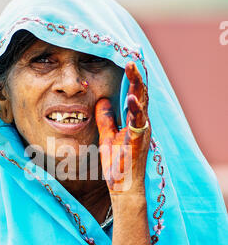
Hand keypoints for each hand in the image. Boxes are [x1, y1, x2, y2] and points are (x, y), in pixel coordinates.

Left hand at [95, 61, 150, 194]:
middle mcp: (141, 123)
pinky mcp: (139, 141)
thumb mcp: (107, 136)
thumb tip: (102, 100)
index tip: (127, 61)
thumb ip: (106, 119)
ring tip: (132, 67)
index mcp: (134, 121)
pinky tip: (131, 97)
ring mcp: (142, 131)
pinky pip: (139, 122)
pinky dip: (136, 109)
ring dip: (137, 85)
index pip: (134, 95)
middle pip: (141, 94)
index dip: (132, 79)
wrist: (123, 187)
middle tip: (131, 58)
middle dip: (136, 76)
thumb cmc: (117, 163)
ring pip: (143, 103)